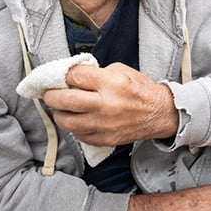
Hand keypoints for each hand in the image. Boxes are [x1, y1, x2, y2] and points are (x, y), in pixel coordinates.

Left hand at [43, 62, 177, 145]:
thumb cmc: (141, 90)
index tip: (61, 76)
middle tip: (50, 93)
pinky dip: (74, 126)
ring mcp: (104, 124)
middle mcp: (106, 104)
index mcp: (111, 83)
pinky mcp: (105, 139)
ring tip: (61, 108)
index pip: (74, 76)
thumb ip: (97, 72)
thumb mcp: (122, 71)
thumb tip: (73, 76)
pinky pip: (78, 134)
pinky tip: (78, 119)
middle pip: (64, 99)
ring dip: (59, 113)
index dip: (63, 75)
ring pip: (67, 121)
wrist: (160, 113)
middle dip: (51, 95)